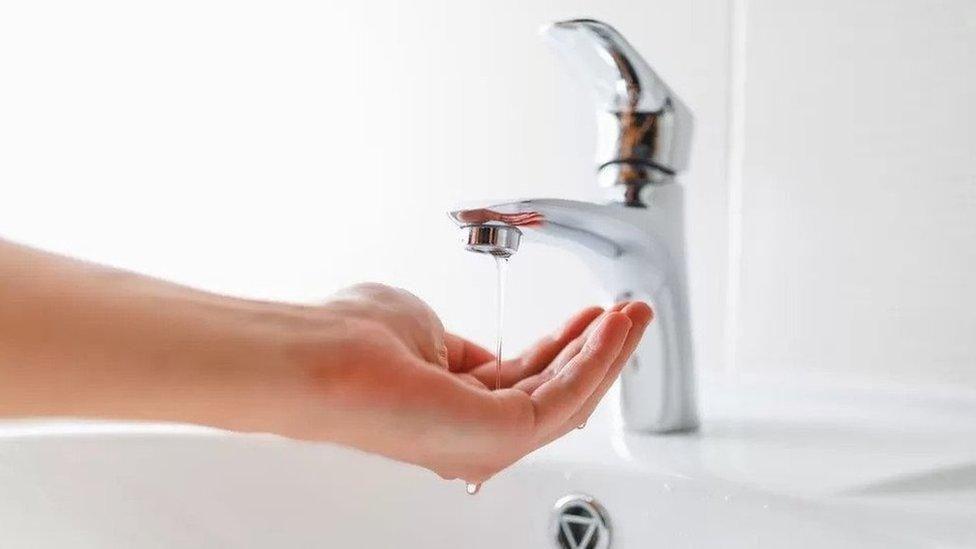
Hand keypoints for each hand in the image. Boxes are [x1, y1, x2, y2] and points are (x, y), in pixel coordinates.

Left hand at [270, 283, 652, 482]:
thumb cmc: (351, 341)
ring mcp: (487, 439)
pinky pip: (564, 399)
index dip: (564, 344)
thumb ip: (460, 348)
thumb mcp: (424, 329)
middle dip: (598, 348)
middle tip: (629, 314)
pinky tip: (610, 329)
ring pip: (568, 397)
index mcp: (453, 405)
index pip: (525, 380)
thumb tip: (482, 352)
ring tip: (633, 315)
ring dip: (606, 352)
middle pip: (555, 389)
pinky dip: (594, 361)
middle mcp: (473, 431)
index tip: (591, 316)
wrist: (324, 358)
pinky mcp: (502, 436)